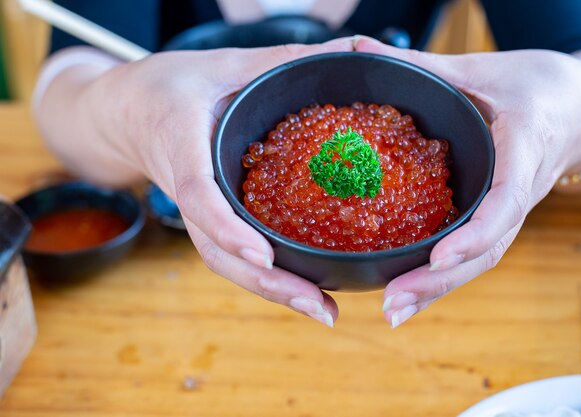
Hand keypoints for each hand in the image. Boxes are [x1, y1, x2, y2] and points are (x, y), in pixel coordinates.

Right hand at [79, 39, 356, 326]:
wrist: (128, 110)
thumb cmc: (171, 86)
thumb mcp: (226, 64)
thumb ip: (284, 60)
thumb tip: (355, 50)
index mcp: (181, 143)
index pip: (199, 194)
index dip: (227, 227)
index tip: (262, 255)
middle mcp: (185, 188)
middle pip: (217, 250)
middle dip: (267, 282)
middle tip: (319, 306)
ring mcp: (194, 210)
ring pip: (225, 262)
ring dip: (271, 291)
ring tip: (322, 310)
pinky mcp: (206, 218)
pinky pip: (231, 253)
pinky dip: (265, 276)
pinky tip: (304, 288)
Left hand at [354, 37, 580, 326]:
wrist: (576, 106)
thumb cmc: (534, 87)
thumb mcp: (480, 71)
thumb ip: (423, 66)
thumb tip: (360, 49)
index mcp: (522, 152)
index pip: (505, 202)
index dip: (475, 235)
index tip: (440, 259)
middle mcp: (517, 192)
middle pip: (486, 250)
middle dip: (440, 282)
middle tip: (393, 306)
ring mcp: (508, 211)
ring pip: (479, 261)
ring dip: (437, 291)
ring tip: (392, 312)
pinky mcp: (495, 217)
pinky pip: (472, 252)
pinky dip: (442, 275)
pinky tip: (406, 292)